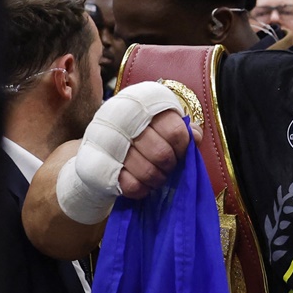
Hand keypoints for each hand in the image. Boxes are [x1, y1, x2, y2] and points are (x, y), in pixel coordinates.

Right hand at [57, 81, 193, 222]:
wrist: (99, 144)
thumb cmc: (140, 131)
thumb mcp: (162, 120)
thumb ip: (182, 127)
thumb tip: (195, 137)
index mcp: (142, 103)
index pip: (175, 131)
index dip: (183, 147)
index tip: (180, 152)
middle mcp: (122, 118)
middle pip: (161, 154)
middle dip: (170, 166)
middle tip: (168, 167)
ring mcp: (107, 142)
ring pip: (147, 172)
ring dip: (157, 179)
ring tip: (157, 176)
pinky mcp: (97, 165)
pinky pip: (131, 186)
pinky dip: (142, 189)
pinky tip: (142, 183)